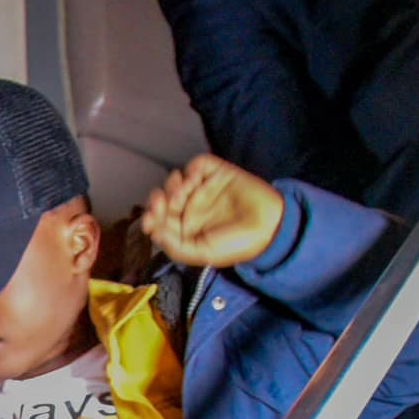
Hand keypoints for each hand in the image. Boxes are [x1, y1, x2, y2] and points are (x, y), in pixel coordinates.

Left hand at [141, 155, 285, 268]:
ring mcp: (204, 189)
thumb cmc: (236, 245)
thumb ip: (174, 245)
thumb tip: (152, 232)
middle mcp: (191, 207)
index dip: (150, 216)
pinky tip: (195, 178)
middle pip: (164, 197)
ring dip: (173, 184)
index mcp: (184, 227)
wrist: (269, 228)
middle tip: (162, 203)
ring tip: (182, 193)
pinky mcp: (218, 174)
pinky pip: (199, 164)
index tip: (149, 219)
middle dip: (158, 199)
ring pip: (178, 179)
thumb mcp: (200, 253)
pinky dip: (192, 168)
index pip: (159, 218)